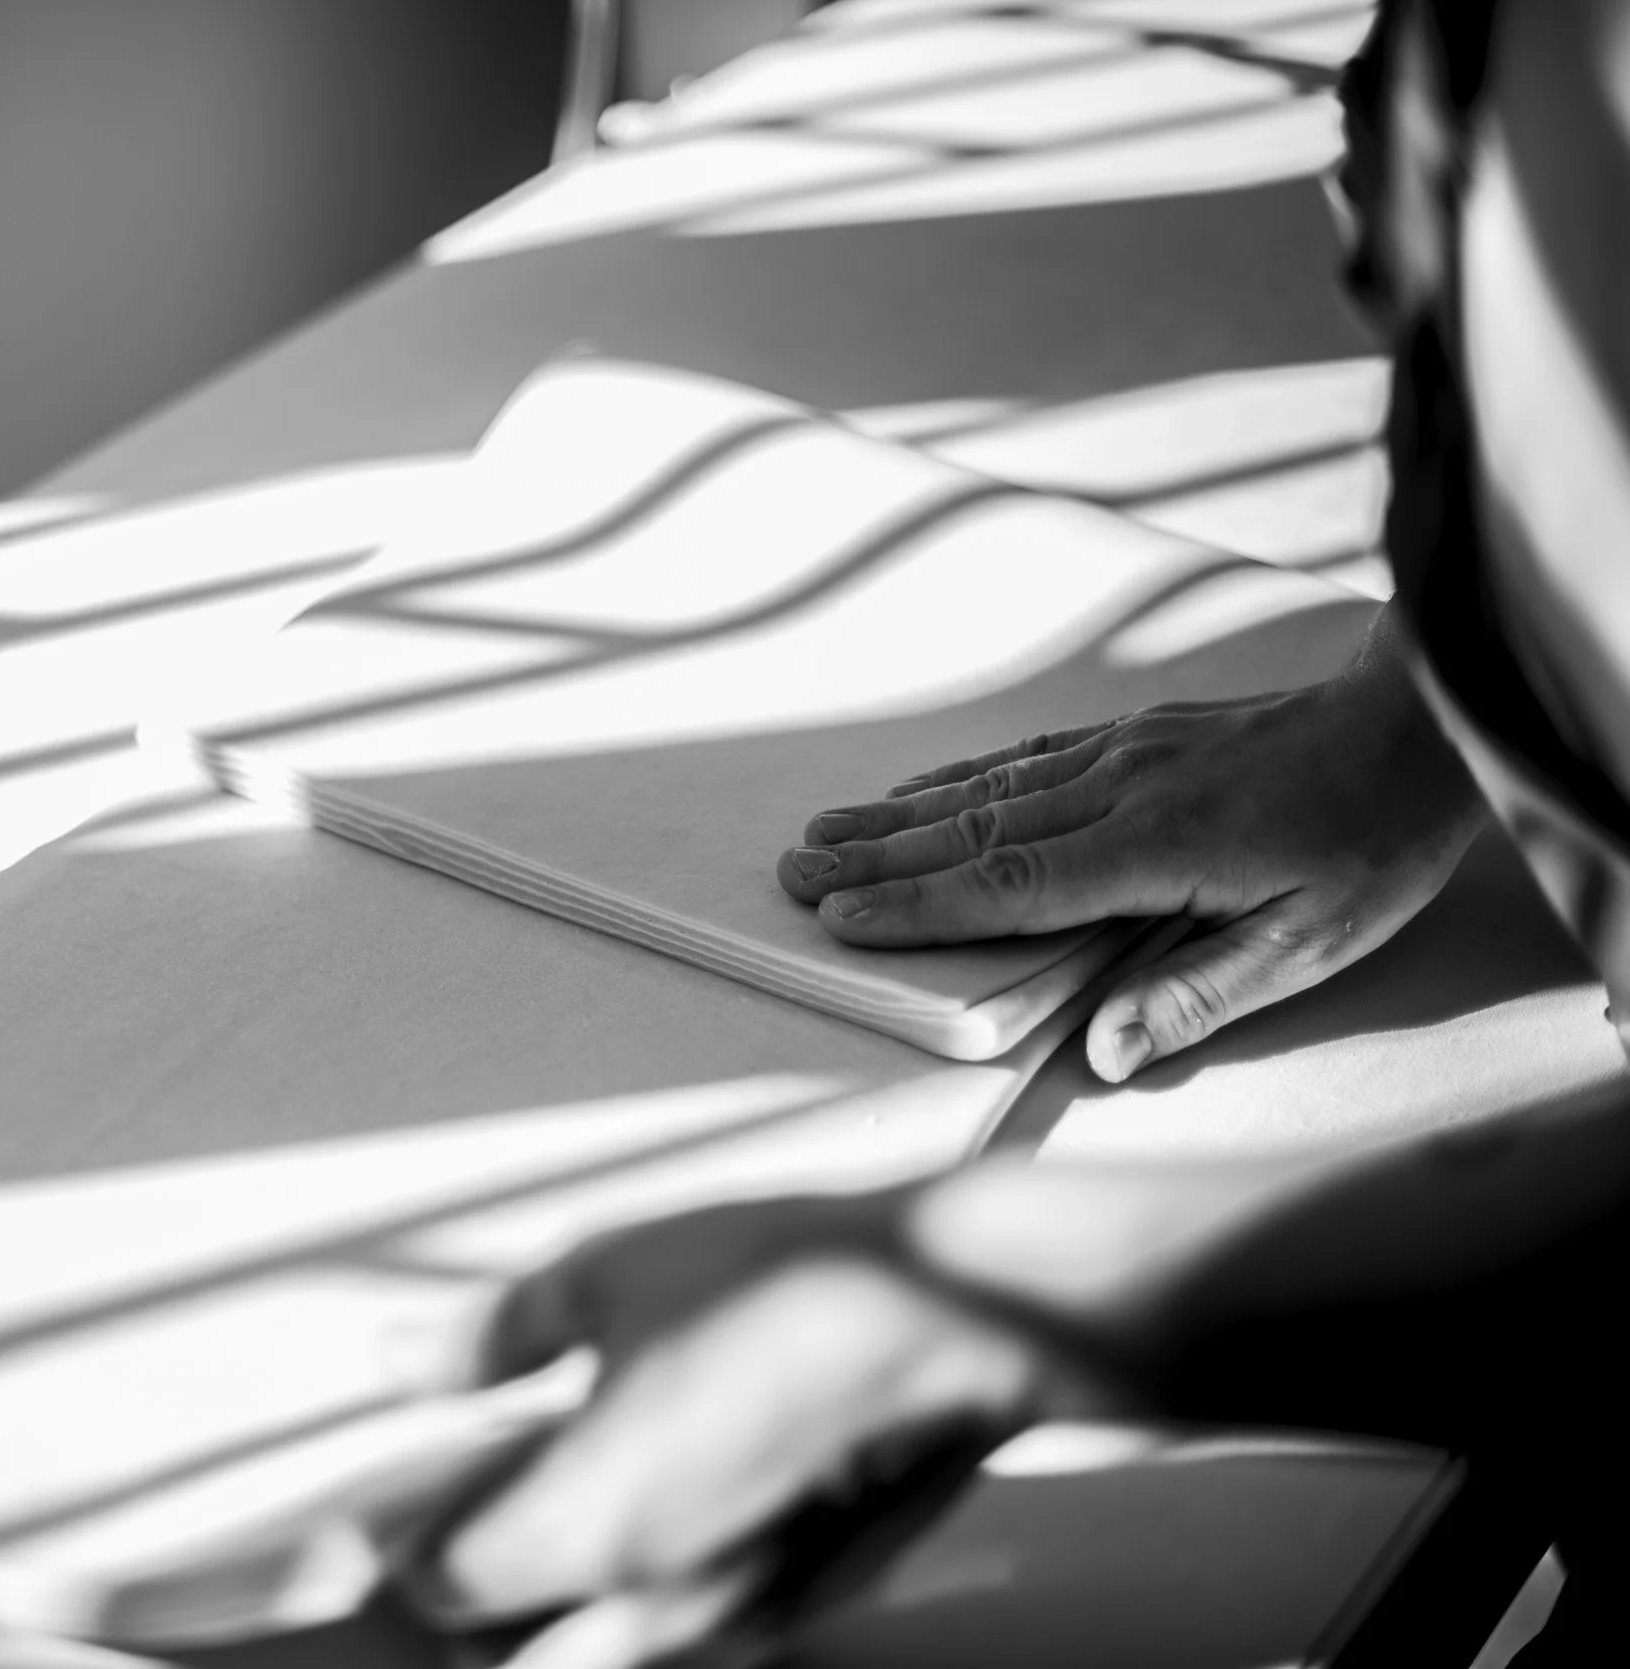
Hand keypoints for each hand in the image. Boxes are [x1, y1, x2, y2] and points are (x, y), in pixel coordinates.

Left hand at [417, 1199, 1114, 1668]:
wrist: (962, 1309)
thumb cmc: (804, 1285)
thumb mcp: (607, 1273)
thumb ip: (492, 1334)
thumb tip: (415, 1360)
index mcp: (584, 1525)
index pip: (438, 1585)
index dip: (392, 1544)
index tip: (366, 1509)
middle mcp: (654, 1599)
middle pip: (503, 1660)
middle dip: (458, 1612)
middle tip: (442, 1532)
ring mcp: (734, 1614)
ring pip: (593, 1662)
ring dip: (542, 1620)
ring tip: (534, 1530)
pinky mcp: (798, 1602)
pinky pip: (680, 1638)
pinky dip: (632, 1606)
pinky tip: (641, 1523)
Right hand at [777, 613, 1485, 1080]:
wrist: (1420, 723)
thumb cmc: (1375, 844)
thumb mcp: (1313, 945)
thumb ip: (1202, 996)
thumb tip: (1107, 1054)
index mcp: (1157, 847)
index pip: (1010, 883)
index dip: (919, 908)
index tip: (839, 919)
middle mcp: (1122, 789)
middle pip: (973, 828)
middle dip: (875, 856)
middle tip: (791, 872)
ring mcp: (1125, 751)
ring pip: (987, 787)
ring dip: (897, 814)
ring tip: (822, 829)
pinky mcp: (1137, 733)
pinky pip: (1025, 756)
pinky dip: (957, 776)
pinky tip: (918, 789)